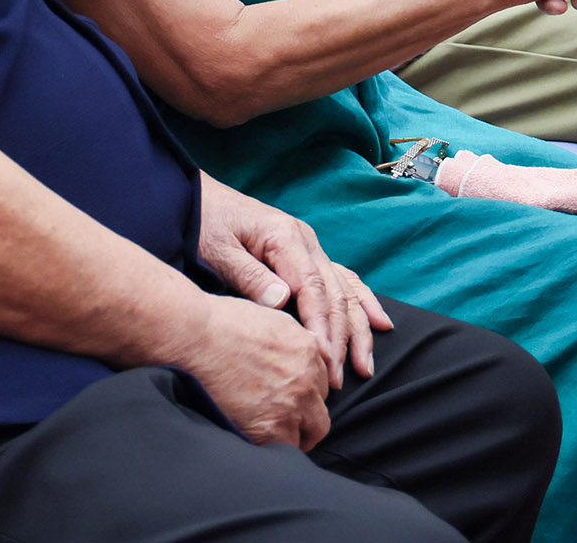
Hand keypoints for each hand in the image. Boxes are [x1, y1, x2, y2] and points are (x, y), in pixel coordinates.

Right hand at [172, 293, 335, 449]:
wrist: (195, 337)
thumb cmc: (221, 322)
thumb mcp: (269, 320)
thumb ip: (291, 342)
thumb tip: (292, 356)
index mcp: (307, 350)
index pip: (321, 383)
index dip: (305, 394)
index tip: (291, 401)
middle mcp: (306, 379)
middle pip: (320, 413)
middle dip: (306, 420)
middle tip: (285, 424)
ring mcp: (291, 405)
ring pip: (309, 434)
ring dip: (293, 437)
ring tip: (270, 436)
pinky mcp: (269, 428)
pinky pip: (284, 449)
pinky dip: (273, 448)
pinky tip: (258, 441)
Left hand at [196, 175, 390, 381]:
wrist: (197, 199)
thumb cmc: (205, 224)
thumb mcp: (218, 250)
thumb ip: (250, 276)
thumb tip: (282, 301)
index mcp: (285, 237)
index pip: (312, 287)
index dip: (320, 325)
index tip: (322, 358)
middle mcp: (306, 241)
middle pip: (334, 293)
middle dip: (340, 338)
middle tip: (337, 378)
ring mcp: (310, 247)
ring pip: (344, 290)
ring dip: (357, 328)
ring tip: (364, 365)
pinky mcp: (307, 255)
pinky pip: (341, 280)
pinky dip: (361, 302)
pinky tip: (379, 324)